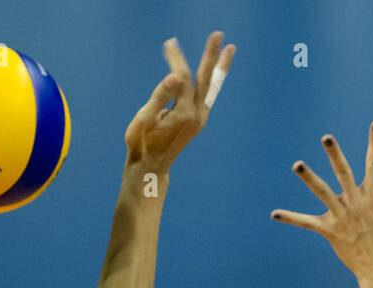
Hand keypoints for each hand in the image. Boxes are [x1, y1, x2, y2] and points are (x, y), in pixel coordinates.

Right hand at [124, 32, 235, 173]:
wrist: (152, 167)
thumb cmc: (142, 143)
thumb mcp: (145, 119)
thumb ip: (160, 96)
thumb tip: (173, 77)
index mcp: (183, 113)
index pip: (182, 77)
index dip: (175, 59)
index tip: (170, 42)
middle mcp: (197, 115)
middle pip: (206, 78)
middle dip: (211, 55)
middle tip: (219, 35)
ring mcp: (200, 118)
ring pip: (212, 87)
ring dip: (220, 67)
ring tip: (230, 49)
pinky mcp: (198, 121)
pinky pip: (209, 95)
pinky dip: (213, 80)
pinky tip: (215, 72)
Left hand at [272, 123, 372, 281]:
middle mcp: (356, 202)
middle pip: (344, 173)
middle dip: (336, 154)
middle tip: (327, 137)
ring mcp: (341, 216)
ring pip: (322, 192)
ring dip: (309, 178)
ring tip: (296, 164)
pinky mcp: (330, 231)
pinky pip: (307, 222)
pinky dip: (291, 217)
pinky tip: (274, 214)